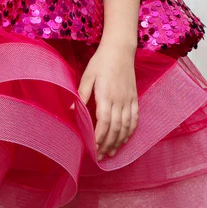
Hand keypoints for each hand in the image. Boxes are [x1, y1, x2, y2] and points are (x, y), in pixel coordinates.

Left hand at [77, 42, 138, 160]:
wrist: (120, 50)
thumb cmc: (101, 62)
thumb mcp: (87, 76)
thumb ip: (81, 94)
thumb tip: (71, 110)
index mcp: (106, 95)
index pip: (104, 122)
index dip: (99, 137)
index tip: (93, 148)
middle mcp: (120, 100)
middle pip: (116, 128)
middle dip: (108, 144)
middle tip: (100, 157)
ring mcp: (129, 100)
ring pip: (126, 126)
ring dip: (119, 141)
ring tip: (112, 153)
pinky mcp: (134, 98)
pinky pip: (135, 118)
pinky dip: (131, 131)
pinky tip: (125, 139)